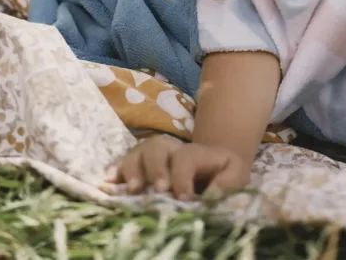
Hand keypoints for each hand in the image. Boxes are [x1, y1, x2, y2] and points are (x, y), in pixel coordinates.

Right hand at [107, 135, 251, 200]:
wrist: (211, 165)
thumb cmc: (223, 174)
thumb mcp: (235, 174)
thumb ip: (229, 181)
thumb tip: (213, 191)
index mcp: (194, 151)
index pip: (185, 158)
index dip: (183, 177)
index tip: (184, 197)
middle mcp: (170, 148)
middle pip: (157, 148)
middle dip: (156, 168)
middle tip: (158, 189)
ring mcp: (152, 155)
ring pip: (138, 152)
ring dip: (133, 169)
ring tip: (132, 189)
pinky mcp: (140, 164)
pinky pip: (124, 162)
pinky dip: (117, 170)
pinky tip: (110, 181)